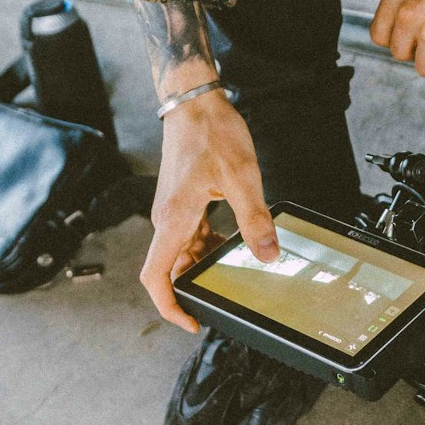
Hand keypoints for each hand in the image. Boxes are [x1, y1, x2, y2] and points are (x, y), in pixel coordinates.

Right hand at [140, 90, 278, 330]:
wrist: (194, 104)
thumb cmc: (212, 133)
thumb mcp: (243, 178)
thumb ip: (255, 220)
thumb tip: (268, 256)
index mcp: (175, 219)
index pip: (156, 276)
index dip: (169, 306)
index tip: (190, 321)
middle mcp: (167, 218)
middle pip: (171, 268)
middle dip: (194, 286)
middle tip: (223, 296)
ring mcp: (172, 210)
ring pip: (182, 252)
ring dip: (203, 264)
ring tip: (234, 268)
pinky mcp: (181, 201)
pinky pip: (189, 235)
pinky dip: (207, 245)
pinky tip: (231, 242)